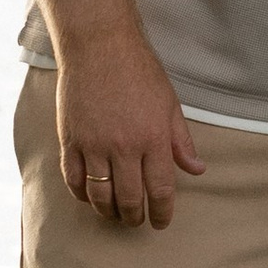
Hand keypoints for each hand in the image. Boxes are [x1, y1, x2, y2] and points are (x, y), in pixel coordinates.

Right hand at [55, 34, 205, 229]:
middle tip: (137, 220)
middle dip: (135, 217)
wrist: (99, 45)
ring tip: (115, 214)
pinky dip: (81, 194)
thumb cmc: (139, 71)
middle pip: (129, 199)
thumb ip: (181, 142)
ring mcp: (94, 144)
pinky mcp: (70, 139)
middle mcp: (124, 146)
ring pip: (100, 195)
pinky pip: (73, 179)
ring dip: (109, 212)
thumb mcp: (169, 104)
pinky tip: (89, 196)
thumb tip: (197, 169)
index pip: (160, 190)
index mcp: (153, 138)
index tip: (161, 222)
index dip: (161, 213)